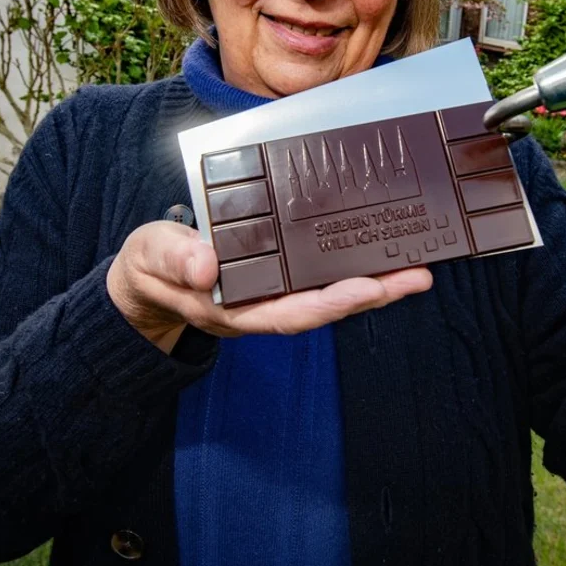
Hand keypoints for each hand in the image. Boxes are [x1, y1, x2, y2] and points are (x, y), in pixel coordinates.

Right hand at [106, 220, 432, 353]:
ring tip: (417, 267)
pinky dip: (353, 266)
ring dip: (375, 282)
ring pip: (330, 294)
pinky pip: (321, 276)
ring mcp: (272, 294)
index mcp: (234, 309)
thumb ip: (175, 259)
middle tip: (418, 276)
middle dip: (374, 294)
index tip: (369, 288)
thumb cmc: (151, 265)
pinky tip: (381, 253)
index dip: (332, 303)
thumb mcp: (152, 256)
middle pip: (326, 307)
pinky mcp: (279, 276)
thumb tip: (205, 266)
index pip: (291, 313)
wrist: (147, 277)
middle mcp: (262, 307)